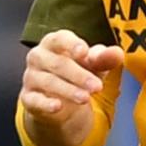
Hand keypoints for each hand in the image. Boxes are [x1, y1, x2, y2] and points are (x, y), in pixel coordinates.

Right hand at [19, 30, 120, 145]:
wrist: (59, 102)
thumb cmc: (76, 73)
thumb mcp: (93, 65)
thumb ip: (104, 58)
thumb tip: (118, 53)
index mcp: (53, 42)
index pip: (60, 39)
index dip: (71, 44)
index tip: (84, 52)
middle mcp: (38, 57)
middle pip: (58, 63)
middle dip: (79, 75)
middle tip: (97, 87)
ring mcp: (31, 77)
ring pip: (49, 82)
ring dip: (68, 90)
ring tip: (86, 98)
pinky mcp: (28, 97)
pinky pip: (35, 100)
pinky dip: (46, 104)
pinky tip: (58, 106)